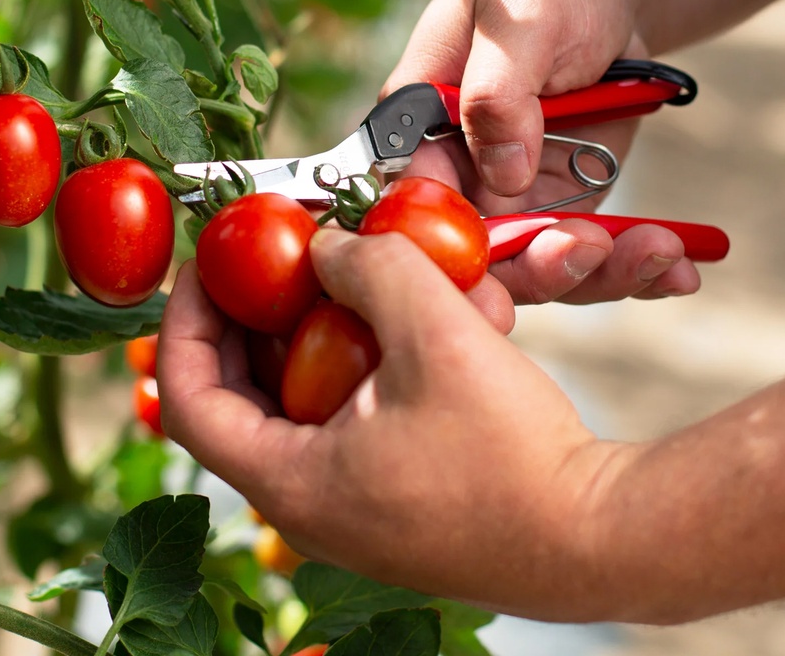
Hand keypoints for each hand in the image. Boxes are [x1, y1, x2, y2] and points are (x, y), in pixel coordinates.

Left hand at [158, 230, 626, 618]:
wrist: (598, 538)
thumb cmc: (516, 457)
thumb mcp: (436, 335)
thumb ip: (371, 269)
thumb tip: (329, 246)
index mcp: (290, 481)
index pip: (186, 394)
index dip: (185, 318)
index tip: (205, 262)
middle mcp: (309, 505)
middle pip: (246, 395)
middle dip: (260, 316)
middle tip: (277, 257)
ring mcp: (353, 507)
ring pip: (306, 403)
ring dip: (325, 337)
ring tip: (360, 280)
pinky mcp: (396, 500)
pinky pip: (354, 421)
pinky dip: (369, 368)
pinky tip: (417, 326)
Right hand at [384, 0, 700, 303]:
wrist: (603, 1)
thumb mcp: (521, 20)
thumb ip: (498, 91)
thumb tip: (502, 174)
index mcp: (418, 130)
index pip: (410, 204)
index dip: (446, 242)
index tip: (502, 258)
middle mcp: (455, 179)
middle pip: (474, 258)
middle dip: (534, 269)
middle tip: (592, 249)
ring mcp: (506, 205)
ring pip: (535, 270)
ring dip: (597, 275)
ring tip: (660, 252)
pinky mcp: (558, 214)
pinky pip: (585, 261)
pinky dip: (633, 271)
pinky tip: (678, 270)